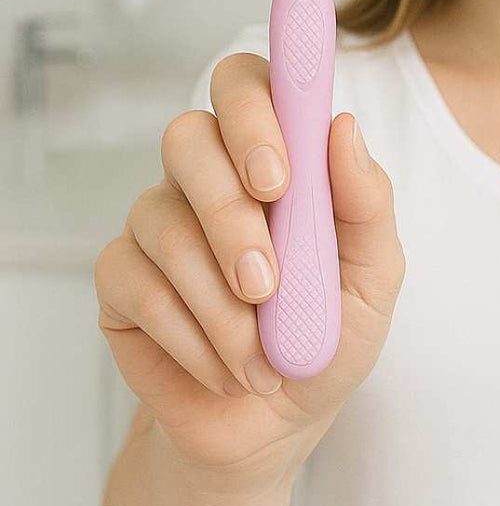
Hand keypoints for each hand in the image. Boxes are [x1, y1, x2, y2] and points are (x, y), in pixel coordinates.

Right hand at [93, 52, 405, 489]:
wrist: (275, 420)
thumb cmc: (329, 332)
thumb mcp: (373, 273)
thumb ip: (365, 201)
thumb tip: (342, 125)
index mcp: (276, 155)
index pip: (248, 84)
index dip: (254, 111)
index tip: (279, 175)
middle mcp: (211, 173)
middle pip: (188, 135)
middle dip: (228, 209)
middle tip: (267, 277)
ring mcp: (159, 218)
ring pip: (161, 217)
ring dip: (218, 294)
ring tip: (261, 346)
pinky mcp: (120, 275)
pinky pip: (135, 283)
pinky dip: (191, 335)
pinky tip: (227, 364)